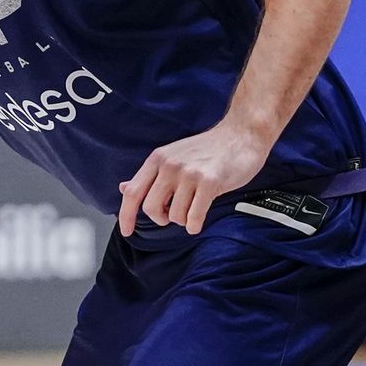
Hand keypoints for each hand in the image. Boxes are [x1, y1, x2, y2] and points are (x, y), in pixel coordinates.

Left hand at [118, 120, 271, 237]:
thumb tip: (123, 188)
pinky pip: (194, 217)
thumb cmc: (208, 149)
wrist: (242, 134)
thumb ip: (150, 175)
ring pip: (174, 215)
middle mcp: (170, 165)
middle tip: (172, 215)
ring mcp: (190, 173)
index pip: (133, 192)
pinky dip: (194, 225)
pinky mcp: (210, 182)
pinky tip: (197, 222)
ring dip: (183, 220)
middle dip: (161, 219)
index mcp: (158, 159)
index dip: (126, 215)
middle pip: (151, 208)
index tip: (126, 231)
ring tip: (193, 209)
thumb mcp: (173, 156)